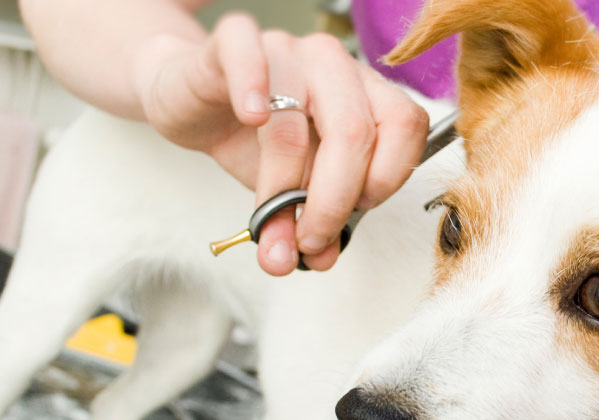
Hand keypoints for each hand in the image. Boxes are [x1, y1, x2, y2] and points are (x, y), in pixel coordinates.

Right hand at [133, 13, 429, 275]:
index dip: (386, 179)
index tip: (355, 216)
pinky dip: (250, 87)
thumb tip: (322, 257)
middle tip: (310, 241)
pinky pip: (247, 53)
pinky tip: (250, 118)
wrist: (194, 105)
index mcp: (365, 94)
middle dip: (333, 200)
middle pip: (354, 131)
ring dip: (282, 182)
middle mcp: (333, 66)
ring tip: (270, 222)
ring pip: (296, 114)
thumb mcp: (294, 187)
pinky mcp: (233, 43)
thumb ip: (314, 219)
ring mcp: (285, 49)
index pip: (404, 126)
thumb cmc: (253, 141)